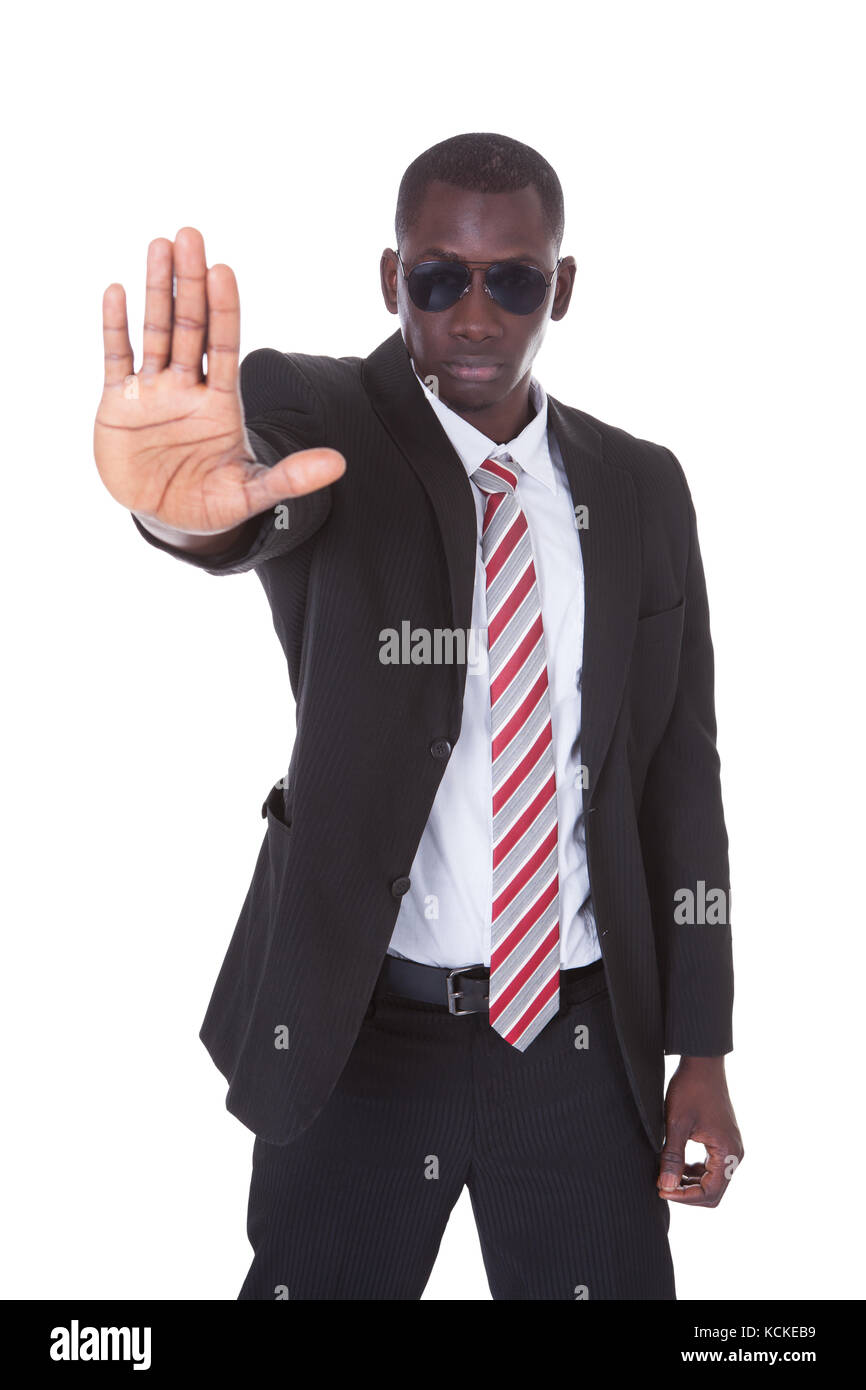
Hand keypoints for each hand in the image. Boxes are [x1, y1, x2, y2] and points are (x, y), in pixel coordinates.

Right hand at [94, 226, 345, 536]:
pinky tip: (116, 291)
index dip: (223, 310)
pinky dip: (115, 327)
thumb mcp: (252, 492)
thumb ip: (290, 477)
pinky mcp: (119, 404)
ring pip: (154, 331)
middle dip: (189, 282)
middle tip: (190, 236)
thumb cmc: (212, 501)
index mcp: (220, 402)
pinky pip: (118, 357)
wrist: (169, 518)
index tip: (223, 271)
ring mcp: (153, 392)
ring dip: (155, 289)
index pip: (224, 346)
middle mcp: (187, 387)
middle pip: (189, 325)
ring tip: (159, 245)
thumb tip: (339, 464)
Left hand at [657, 1056, 743, 1206]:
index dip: (685, 1197)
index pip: (710, 1192)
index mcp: (728, 1152)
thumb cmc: (690, 1089)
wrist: (702, 1063)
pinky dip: (694, 1171)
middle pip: (714, 1191)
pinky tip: (676, 1164)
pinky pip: (711, 1167)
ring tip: (665, 1176)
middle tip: (662, 1186)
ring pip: (713, 1180)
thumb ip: (672, 1158)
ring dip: (690, 1183)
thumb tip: (666, 1188)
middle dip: (688, 1193)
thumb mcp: (676, 1124)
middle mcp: (735, 1153)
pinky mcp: (724, 1141)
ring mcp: (731, 1147)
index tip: (661, 1190)